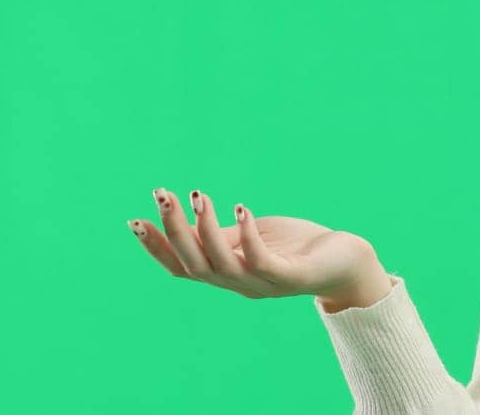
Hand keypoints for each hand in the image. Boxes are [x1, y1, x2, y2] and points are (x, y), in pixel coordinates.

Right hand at [128, 187, 394, 310]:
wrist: (346, 263)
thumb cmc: (297, 247)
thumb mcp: (253, 237)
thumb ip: (223, 236)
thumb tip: (188, 219)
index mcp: (226, 273)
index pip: (181, 266)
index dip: (157, 247)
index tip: (133, 220)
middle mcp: (238, 284)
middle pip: (194, 264)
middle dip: (173, 230)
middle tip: (161, 195)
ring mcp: (263, 284)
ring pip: (222, 263)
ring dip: (205, 228)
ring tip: (197, 195)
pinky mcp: (290, 278)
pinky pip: (262, 261)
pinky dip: (248, 236)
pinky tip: (241, 208)